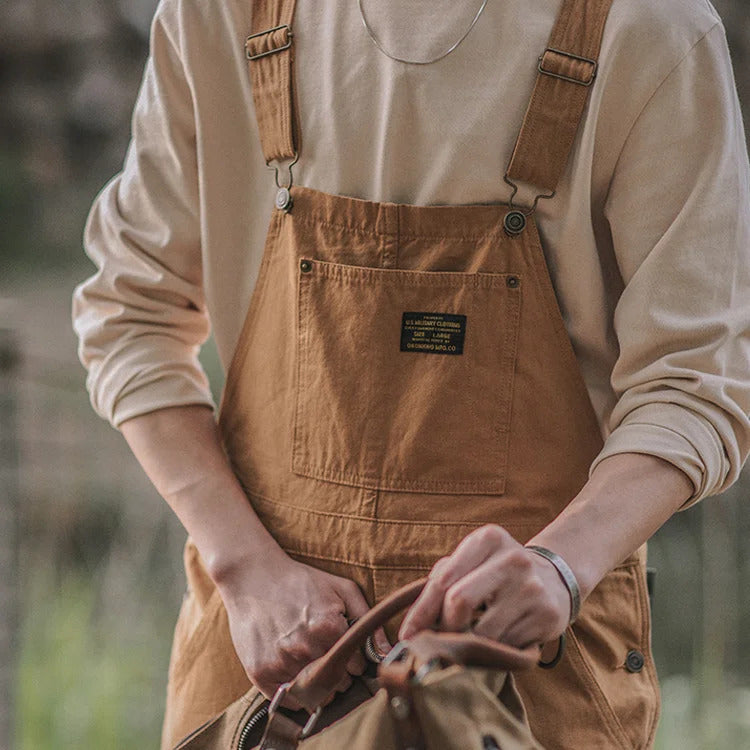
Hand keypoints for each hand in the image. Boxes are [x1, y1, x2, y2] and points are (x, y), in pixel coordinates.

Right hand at [219, 553, 387, 708]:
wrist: (253, 576)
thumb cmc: (301, 581)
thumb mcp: (341, 588)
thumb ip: (367, 618)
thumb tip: (386, 650)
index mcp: (328, 627)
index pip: (356, 667)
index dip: (353, 660)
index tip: (345, 650)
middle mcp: (305, 649)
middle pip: (336, 684)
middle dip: (338, 674)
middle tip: (326, 655)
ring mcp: (280, 663)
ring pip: (313, 696)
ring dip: (316, 685)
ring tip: (309, 661)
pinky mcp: (260, 673)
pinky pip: (287, 700)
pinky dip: (294, 692)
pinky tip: (292, 668)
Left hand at [398, 525, 570, 646]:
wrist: (554, 577)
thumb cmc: (497, 572)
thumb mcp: (473, 561)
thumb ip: (442, 581)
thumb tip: (412, 627)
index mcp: (488, 539)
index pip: (443, 578)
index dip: (421, 612)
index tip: (407, 636)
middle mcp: (512, 559)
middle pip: (458, 601)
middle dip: (445, 626)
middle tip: (443, 636)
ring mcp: (532, 587)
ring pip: (482, 632)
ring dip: (470, 644)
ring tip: (472, 638)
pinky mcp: (547, 615)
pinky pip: (506, 646)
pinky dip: (494, 650)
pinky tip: (498, 639)